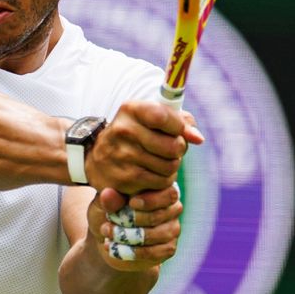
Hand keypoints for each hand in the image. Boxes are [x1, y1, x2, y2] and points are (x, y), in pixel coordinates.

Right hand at [84, 101, 203, 193]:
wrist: (96, 158)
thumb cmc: (133, 134)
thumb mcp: (151, 118)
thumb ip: (180, 121)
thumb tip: (198, 138)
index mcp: (131, 110)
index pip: (165, 116)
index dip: (179, 127)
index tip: (176, 130)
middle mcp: (124, 131)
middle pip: (174, 147)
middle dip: (178, 150)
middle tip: (170, 150)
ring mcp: (123, 156)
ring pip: (170, 167)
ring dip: (171, 167)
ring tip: (160, 162)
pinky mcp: (125, 179)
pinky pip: (161, 183)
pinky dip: (162, 181)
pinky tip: (153, 174)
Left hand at [88, 185, 182, 271]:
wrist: (108, 237)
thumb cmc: (109, 212)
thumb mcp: (103, 204)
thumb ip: (108, 200)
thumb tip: (108, 194)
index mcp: (162, 189)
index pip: (169, 194)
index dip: (152, 200)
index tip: (131, 202)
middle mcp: (172, 208)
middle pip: (161, 215)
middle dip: (133, 220)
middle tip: (111, 219)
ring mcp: (172, 229)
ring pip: (158, 235)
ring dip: (130, 236)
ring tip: (108, 233)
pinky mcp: (168, 248)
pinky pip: (155, 252)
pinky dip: (134, 252)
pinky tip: (115, 247)